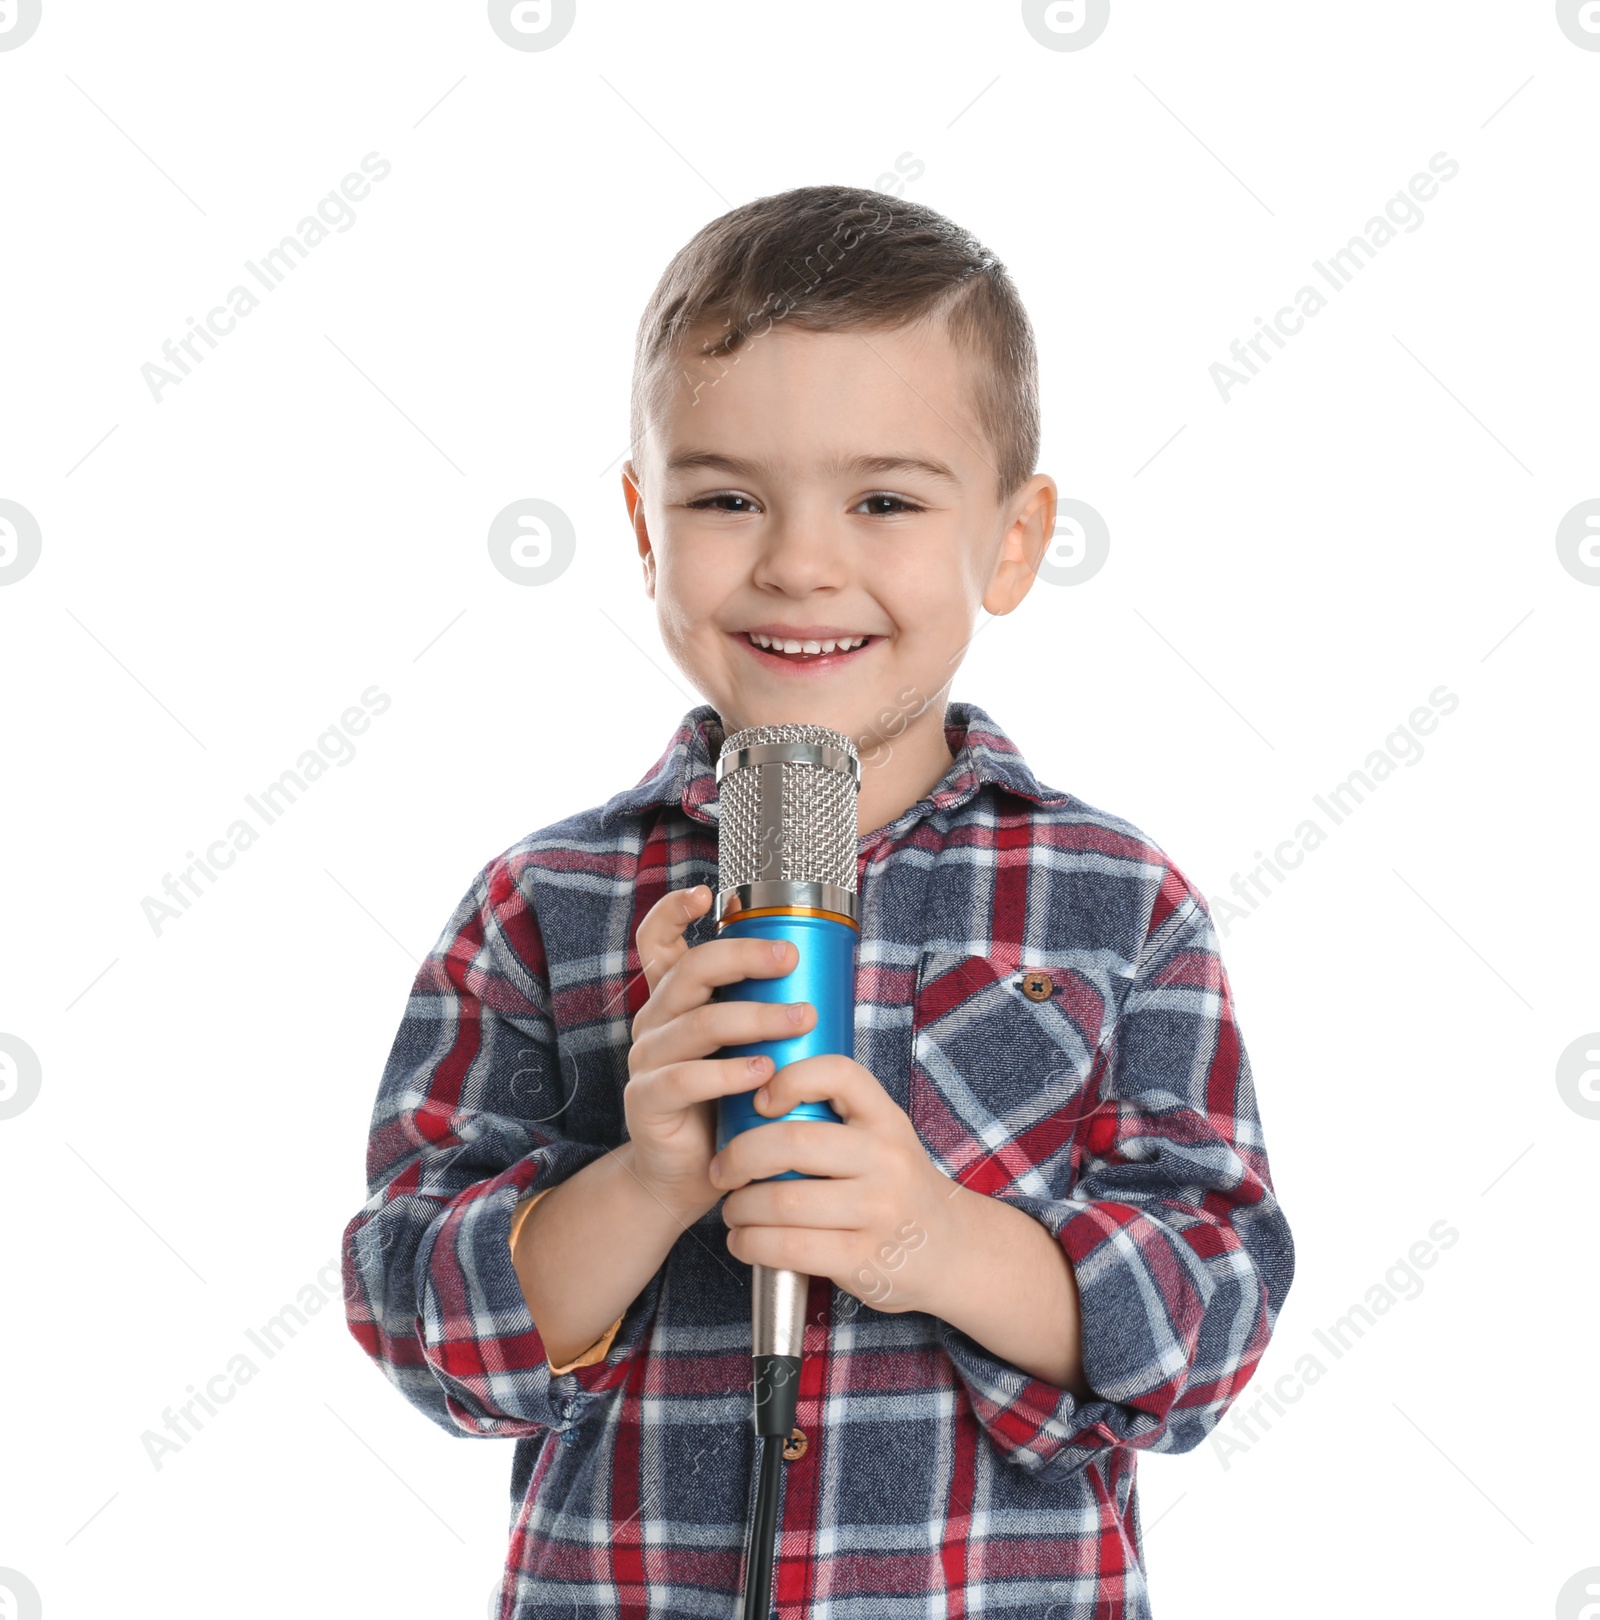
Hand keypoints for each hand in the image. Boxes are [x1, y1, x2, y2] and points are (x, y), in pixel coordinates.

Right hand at [624, 884, 816, 1220]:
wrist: (692, 1176)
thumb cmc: (729, 1105)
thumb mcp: (745, 1049)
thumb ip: (764, 1012)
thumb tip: (827, 977)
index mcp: (675, 1000)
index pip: (657, 942)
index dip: (674, 912)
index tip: (707, 894)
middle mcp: (655, 1021)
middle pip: (691, 970)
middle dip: (744, 957)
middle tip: (791, 958)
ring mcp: (646, 1059)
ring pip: (698, 1022)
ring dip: (754, 1018)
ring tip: (798, 1020)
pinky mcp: (646, 1101)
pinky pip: (684, 1078)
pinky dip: (728, 1073)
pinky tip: (763, 1072)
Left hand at [706, 1052, 953, 1317]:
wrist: (951, 1251)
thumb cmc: (896, 1188)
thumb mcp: (882, 1138)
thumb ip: (834, 1119)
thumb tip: (748, 1102)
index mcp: (886, 1119)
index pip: (838, 1074)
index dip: (789, 1079)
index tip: (759, 1101)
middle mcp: (886, 1159)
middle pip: (793, 1141)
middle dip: (740, 1156)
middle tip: (723, 1170)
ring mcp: (877, 1211)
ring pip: (782, 1199)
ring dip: (739, 1207)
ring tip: (733, 1210)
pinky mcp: (862, 1259)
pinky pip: (789, 1248)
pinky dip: (751, 1244)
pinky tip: (744, 1241)